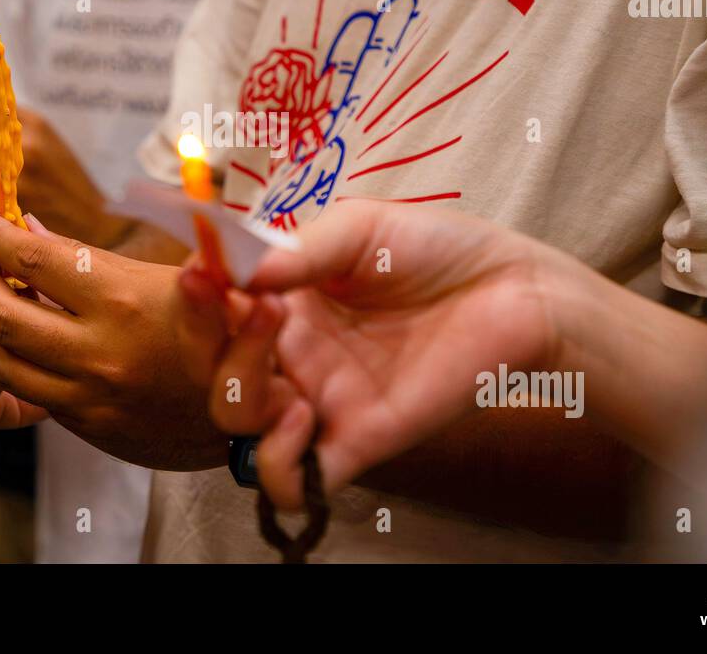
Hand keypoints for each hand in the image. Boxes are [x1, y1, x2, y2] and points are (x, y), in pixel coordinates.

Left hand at [0, 212, 224, 469]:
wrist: (257, 412)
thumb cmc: (225, 326)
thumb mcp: (185, 274)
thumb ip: (106, 253)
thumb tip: (36, 228)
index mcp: (124, 299)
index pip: (34, 259)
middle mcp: (98, 350)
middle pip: (1, 313)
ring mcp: (88, 394)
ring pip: (3, 357)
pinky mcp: (86, 424)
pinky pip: (28, 390)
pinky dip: (12, 359)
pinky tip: (19, 338)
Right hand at [176, 199, 561, 509]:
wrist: (512, 290)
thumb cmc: (436, 249)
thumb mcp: (361, 227)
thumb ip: (301, 249)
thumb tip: (241, 275)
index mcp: (279, 298)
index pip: (209, 307)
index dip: (193, 296)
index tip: (203, 271)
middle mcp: (288, 351)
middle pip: (209, 368)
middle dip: (207, 339)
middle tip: (254, 304)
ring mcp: (318, 398)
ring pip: (237, 421)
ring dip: (238, 389)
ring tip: (280, 353)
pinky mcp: (355, 440)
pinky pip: (293, 479)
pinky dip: (277, 463)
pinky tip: (303, 417)